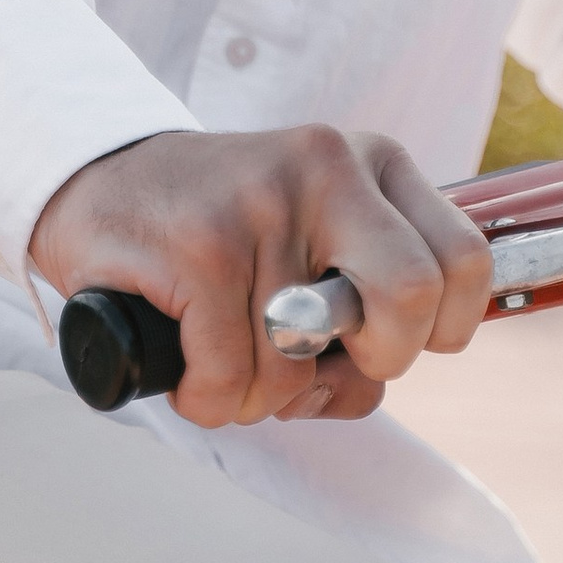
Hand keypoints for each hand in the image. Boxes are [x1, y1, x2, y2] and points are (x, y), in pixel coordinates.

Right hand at [28, 126, 491, 428]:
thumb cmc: (220, 233)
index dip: (438, 329)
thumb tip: (361, 384)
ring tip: (226, 360)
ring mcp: (256, 204)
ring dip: (260, 397)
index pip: (465, 260)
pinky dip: (208, 399)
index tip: (383, 340)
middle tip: (317, 360)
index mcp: (370, 163)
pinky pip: (231, 376)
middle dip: (369, 365)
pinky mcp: (195, 247)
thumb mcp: (311, 237)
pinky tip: (188, 367)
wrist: (98, 182)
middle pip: (408, 301)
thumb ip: (364, 307)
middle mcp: (323, 168)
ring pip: (300, 363)